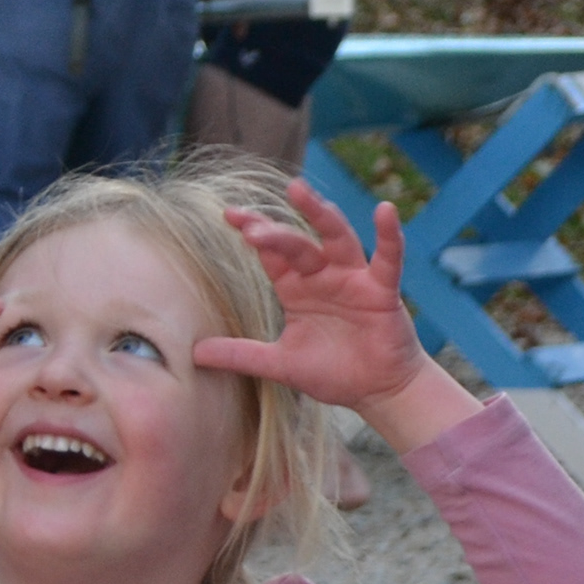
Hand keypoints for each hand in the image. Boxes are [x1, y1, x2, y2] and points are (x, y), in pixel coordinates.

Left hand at [195, 182, 477, 450]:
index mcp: (295, 288)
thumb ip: (240, 355)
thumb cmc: (334, 373)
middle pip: (296, 244)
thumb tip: (194, 354)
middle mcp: (322, 276)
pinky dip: (389, 236)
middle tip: (248, 224)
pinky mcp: (382, 292)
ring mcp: (353, 280)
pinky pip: (389, 259)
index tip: (229, 215)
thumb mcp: (281, 364)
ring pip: (336, 238)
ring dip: (319, 214)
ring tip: (299, 190)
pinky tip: (385, 211)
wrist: (379, 394)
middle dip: (274, 232)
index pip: (271, 253)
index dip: (254, 234)